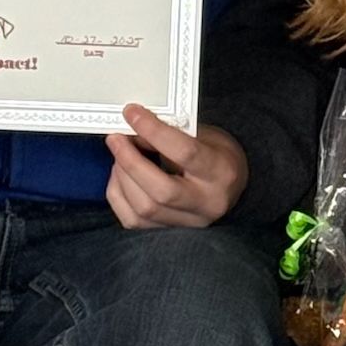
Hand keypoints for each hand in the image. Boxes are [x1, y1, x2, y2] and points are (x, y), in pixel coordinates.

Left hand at [105, 106, 248, 228]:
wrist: (230, 185)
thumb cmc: (215, 155)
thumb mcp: (202, 135)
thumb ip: (169, 134)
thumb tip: (132, 132)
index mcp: (221, 172)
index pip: (185, 152)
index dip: (154, 131)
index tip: (132, 113)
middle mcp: (207, 203)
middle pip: (161, 191)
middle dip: (130, 162)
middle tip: (115, 138)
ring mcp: (189, 223)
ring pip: (144, 209)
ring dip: (122, 178)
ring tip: (119, 155)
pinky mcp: (169, 231)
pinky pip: (133, 220)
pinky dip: (119, 195)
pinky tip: (120, 176)